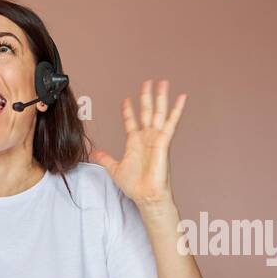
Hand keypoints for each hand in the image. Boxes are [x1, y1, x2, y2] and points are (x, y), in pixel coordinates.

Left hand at [90, 79, 185, 211]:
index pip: (131, 121)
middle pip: (146, 112)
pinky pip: (171, 123)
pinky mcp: (164, 142)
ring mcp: (156, 138)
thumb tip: (95, 154)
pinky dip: (177, 110)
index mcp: (135, 142)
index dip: (128, 110)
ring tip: (162, 82)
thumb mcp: (114, 169)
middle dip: (146, 97)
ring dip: (160, 97)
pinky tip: (181, 98)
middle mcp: (147, 138)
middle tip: (147, 82)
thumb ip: (105, 159)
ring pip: (158, 113)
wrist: (146, 195)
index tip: (126, 99)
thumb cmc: (135, 185)